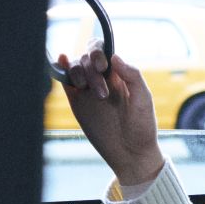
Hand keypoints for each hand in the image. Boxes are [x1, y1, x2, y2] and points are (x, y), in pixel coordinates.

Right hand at [55, 43, 164, 188]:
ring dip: (77, 72)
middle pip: (86, 58)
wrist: (130, 153)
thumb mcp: (142, 99)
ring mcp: (87, 91)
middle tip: (102, 93)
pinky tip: (62, 63)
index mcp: (118, 74)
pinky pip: (65, 82)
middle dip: (90, 69)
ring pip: (75, 68)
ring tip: (86, 89)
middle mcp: (101, 78)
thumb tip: (114, 56)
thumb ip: (132, 75)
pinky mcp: (77, 103)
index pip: (102, 50)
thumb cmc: (142, 126)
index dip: (98, 51)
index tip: (103, 67)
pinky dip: (62, 70)